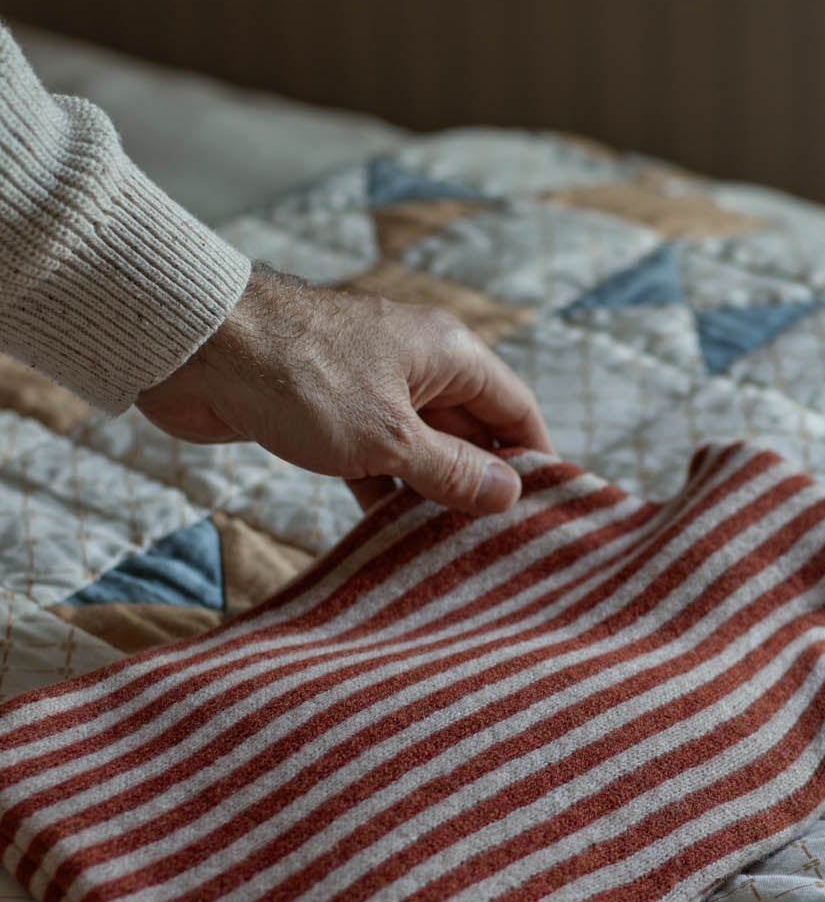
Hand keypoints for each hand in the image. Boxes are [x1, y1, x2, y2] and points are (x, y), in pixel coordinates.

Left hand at [137, 265, 553, 514]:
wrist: (197, 348)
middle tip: (501, 546)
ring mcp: (371, 388)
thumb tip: (509, 494)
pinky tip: (391, 537)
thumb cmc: (301, 377)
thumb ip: (452, 470)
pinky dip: (386, 494)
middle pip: (472, 431)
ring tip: (453, 553)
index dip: (538, 460)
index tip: (551, 513)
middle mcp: (417, 365)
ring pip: (422, 449)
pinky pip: (375, 459)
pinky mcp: (328, 413)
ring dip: (433, 495)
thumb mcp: (390, 437)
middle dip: (484, 485)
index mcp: (449, 353)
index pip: (516, 409)